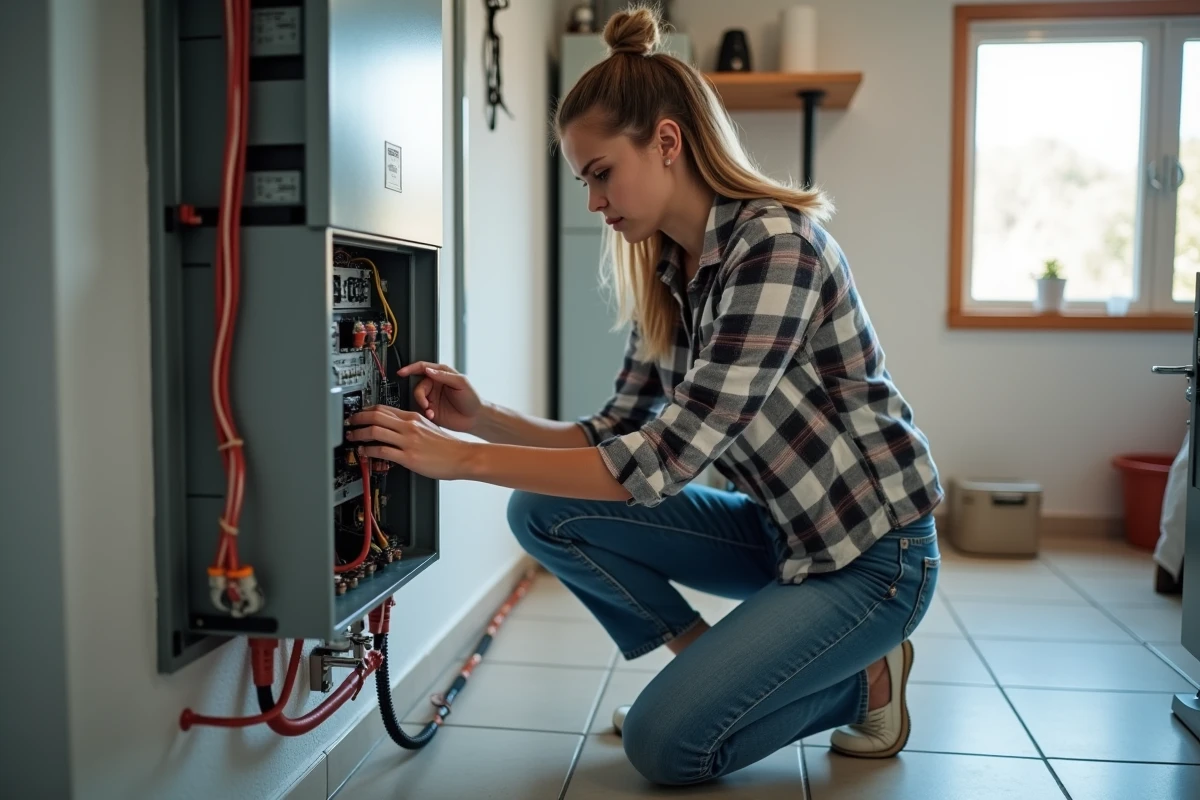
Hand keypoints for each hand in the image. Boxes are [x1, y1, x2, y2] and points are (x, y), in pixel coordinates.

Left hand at [347, 406, 474, 480]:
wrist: (462, 457)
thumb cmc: (448, 446)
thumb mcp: (429, 428)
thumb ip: (412, 427)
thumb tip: (396, 430)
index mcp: (413, 417)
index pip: (384, 408)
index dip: (366, 409)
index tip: (359, 414)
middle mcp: (409, 426)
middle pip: (376, 415)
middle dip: (357, 418)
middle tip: (349, 422)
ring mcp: (408, 441)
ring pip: (375, 430)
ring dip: (358, 433)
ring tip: (351, 437)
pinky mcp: (408, 457)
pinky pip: (382, 450)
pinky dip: (368, 450)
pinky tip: (364, 452)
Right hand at [396, 362, 482, 433]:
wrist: (476, 418)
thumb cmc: (472, 399)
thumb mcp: (461, 383)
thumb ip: (444, 376)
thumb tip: (428, 370)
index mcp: (441, 374)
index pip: (422, 368)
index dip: (410, 369)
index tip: (401, 372)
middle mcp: (434, 385)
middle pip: (417, 386)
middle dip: (419, 396)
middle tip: (426, 404)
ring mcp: (432, 398)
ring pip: (417, 399)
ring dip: (422, 405)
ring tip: (430, 412)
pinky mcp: (431, 410)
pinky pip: (420, 410)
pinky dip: (424, 413)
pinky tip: (432, 416)